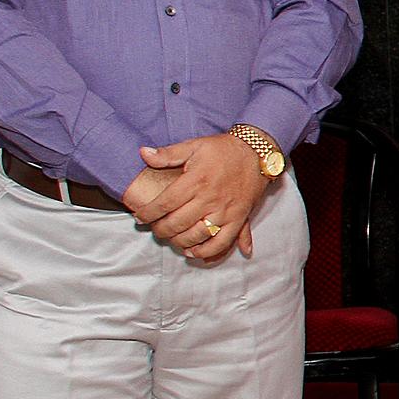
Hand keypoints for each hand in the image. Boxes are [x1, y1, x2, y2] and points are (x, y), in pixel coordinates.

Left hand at [133, 133, 269, 262]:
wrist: (258, 153)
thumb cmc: (224, 149)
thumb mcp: (194, 145)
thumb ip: (168, 153)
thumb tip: (143, 153)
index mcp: (196, 181)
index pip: (165, 203)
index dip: (148, 214)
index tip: (140, 218)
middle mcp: (210, 199)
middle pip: (178, 223)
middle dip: (161, 230)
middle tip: (155, 229)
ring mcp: (225, 211)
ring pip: (197, 236)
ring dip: (180, 242)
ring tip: (172, 239)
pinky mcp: (239, 218)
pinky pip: (223, 242)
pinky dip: (208, 252)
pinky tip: (195, 253)